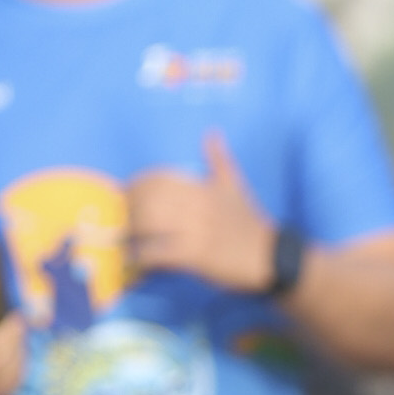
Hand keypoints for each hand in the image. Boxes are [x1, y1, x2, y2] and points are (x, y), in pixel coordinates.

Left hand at [128, 129, 278, 293]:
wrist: (271, 258)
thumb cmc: (250, 223)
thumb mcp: (235, 185)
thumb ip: (219, 159)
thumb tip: (212, 133)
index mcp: (201, 187)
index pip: (156, 179)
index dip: (136, 187)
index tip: (129, 197)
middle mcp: (195, 206)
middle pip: (146, 200)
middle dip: (128, 210)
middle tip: (122, 220)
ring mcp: (194, 231)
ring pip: (146, 224)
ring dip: (130, 233)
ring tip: (125, 240)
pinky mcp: (194, 256)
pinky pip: (157, 253)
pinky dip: (142, 258)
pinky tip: (138, 261)